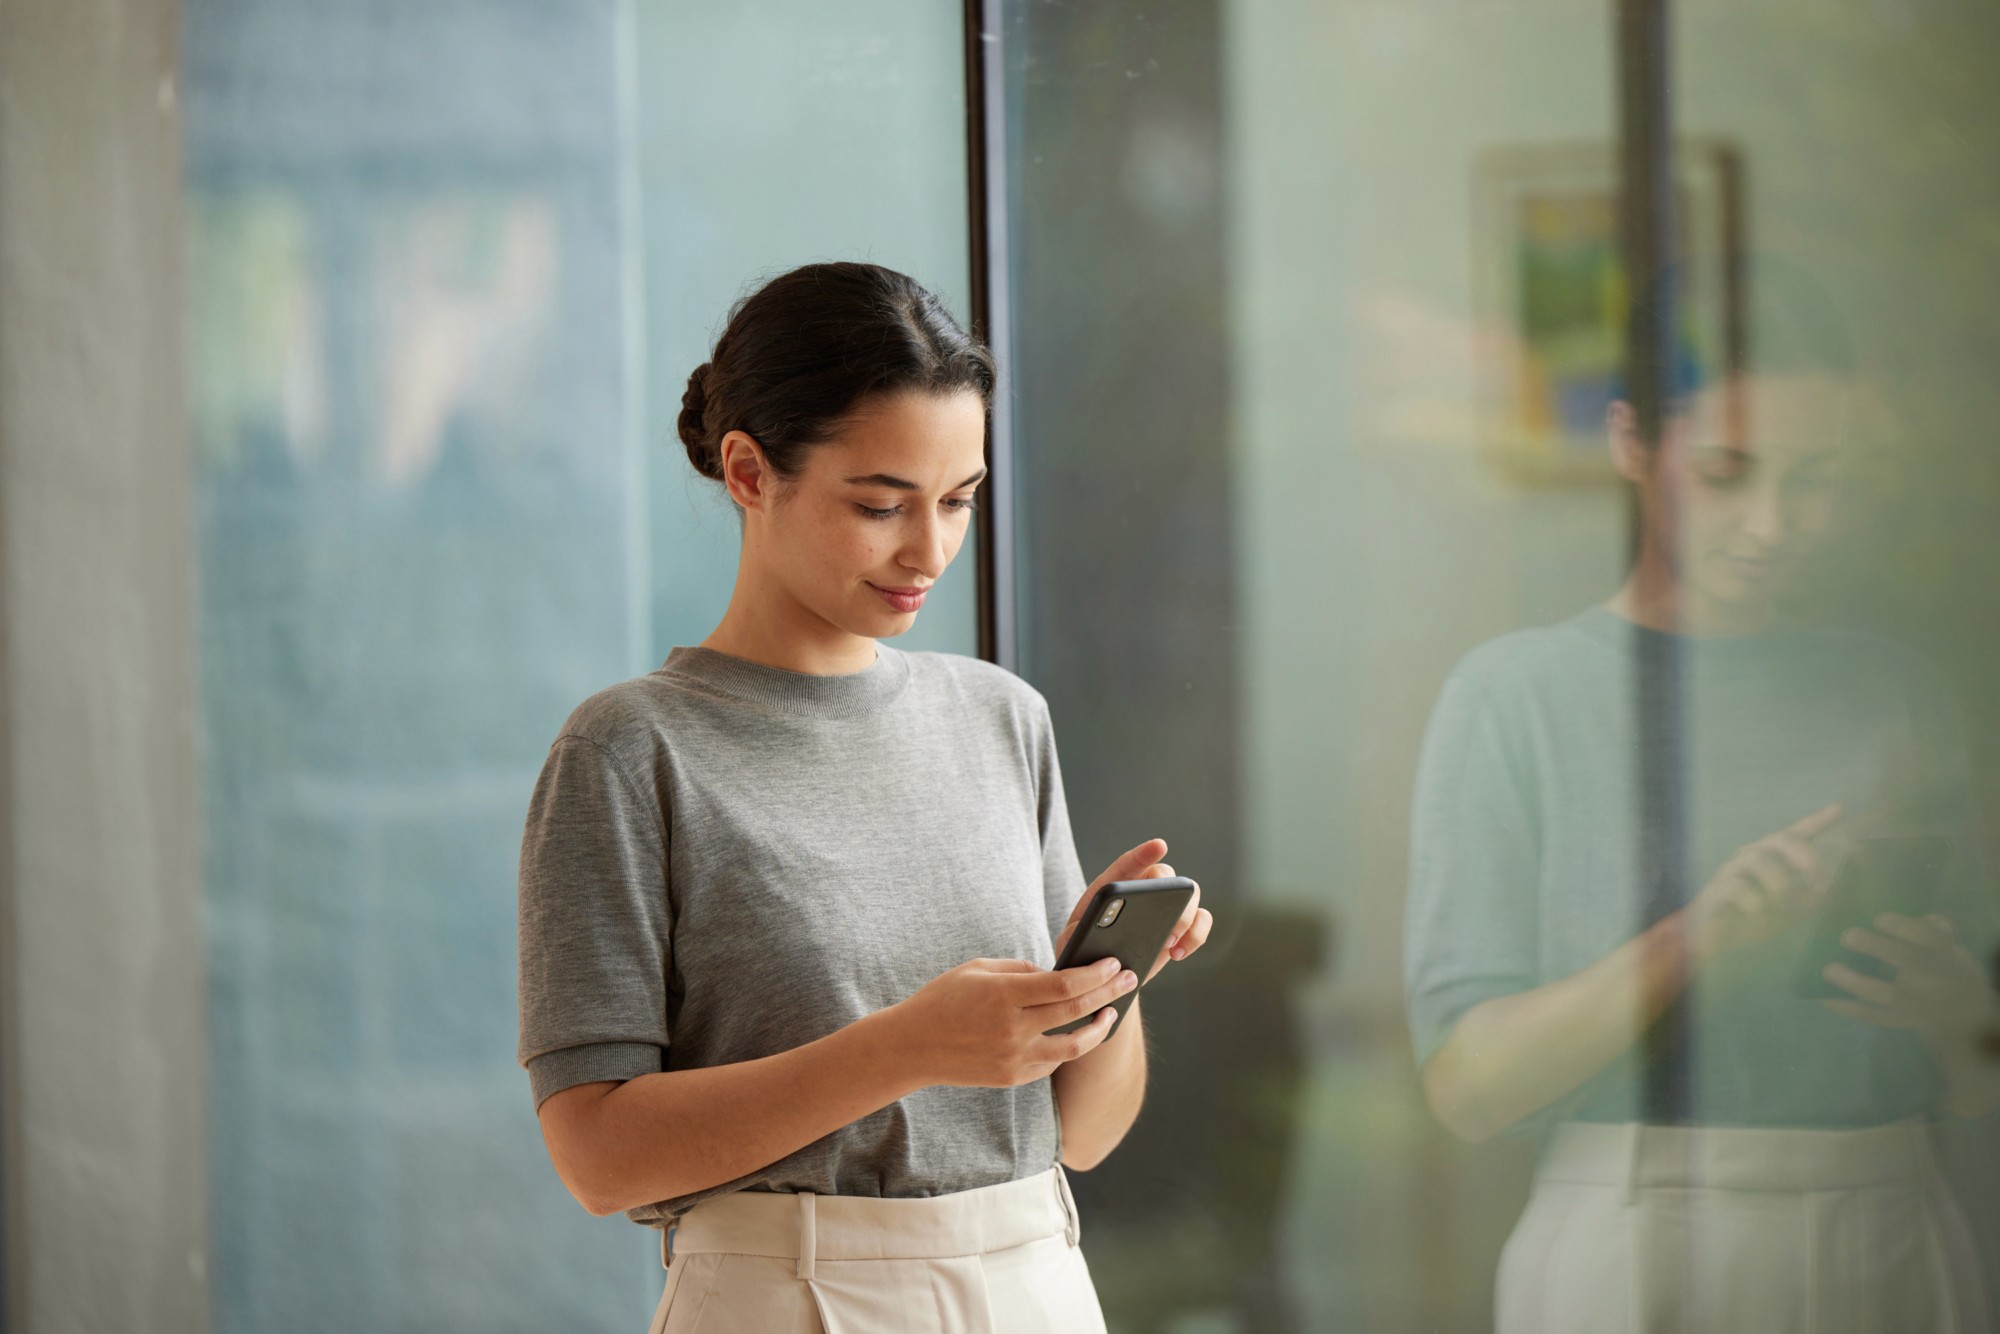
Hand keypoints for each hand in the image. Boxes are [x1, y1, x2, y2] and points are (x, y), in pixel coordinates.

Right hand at [885, 956, 1137, 1088]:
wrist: (912, 1047)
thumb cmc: (944, 999)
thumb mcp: (978, 969)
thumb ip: (1021, 969)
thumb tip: (1057, 974)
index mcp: (1004, 994)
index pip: (1064, 984)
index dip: (1095, 973)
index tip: (1114, 963)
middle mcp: (1013, 1028)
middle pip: (1075, 1010)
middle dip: (1109, 992)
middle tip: (1129, 979)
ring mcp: (1014, 1057)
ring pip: (1074, 1046)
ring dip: (1099, 1027)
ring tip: (1111, 1013)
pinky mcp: (1013, 1077)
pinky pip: (1052, 1062)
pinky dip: (1069, 1046)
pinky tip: (1077, 1032)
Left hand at [1055, 838, 1214, 986]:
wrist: (1104, 975)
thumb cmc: (1085, 951)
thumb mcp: (1071, 941)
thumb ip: (1076, 933)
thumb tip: (1088, 932)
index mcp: (1113, 887)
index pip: (1129, 863)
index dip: (1144, 853)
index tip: (1160, 846)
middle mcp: (1144, 890)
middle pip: (1165, 875)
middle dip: (1169, 891)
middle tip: (1164, 920)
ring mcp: (1166, 908)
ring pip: (1190, 894)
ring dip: (1187, 916)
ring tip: (1170, 944)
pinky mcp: (1182, 930)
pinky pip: (1202, 922)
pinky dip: (1197, 935)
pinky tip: (1178, 954)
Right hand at [1685, 805, 1842, 964]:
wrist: (1714, 941)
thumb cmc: (1753, 920)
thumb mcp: (1791, 911)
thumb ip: (1811, 898)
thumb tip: (1834, 887)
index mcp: (1771, 860)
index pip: (1795, 834)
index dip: (1817, 822)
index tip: (1840, 810)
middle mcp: (1750, 858)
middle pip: (1780, 838)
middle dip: (1806, 858)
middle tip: (1821, 884)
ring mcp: (1730, 872)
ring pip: (1759, 859)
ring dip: (1780, 884)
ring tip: (1783, 904)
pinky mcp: (1715, 890)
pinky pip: (1738, 887)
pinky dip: (1756, 903)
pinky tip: (1757, 915)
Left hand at [1822, 913, 1996, 1041]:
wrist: (1961, 1011)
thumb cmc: (1941, 962)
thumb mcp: (1944, 943)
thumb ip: (1924, 926)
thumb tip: (1882, 903)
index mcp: (1945, 953)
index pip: (1931, 938)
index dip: (1906, 928)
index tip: (1879, 918)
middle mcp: (1932, 979)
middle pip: (1907, 962)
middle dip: (1877, 948)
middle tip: (1848, 936)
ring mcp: (1915, 1003)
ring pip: (1884, 993)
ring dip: (1854, 982)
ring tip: (1828, 970)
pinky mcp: (1898, 1020)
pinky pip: (1869, 1015)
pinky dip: (1845, 1006)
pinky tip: (1824, 996)